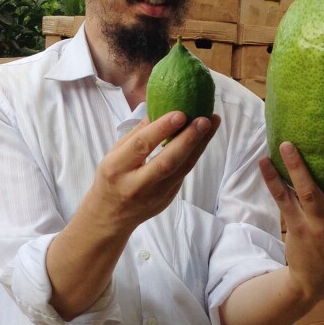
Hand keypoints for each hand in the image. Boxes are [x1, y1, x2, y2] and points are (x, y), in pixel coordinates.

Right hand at [82, 111, 220, 232]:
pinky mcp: (167, 199)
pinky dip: (194, 154)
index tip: (180, 113)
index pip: (141, 146)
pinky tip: (203, 138)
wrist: (111, 216)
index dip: (162, 129)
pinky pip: (183, 174)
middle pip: (167, 162)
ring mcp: (154, 195)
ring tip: (212, 123)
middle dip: (188, 139)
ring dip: (199, 145)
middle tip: (204, 119)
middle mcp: (136, 184)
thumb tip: (159, 108)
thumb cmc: (111, 177)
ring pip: (182, 169)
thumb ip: (136, 134)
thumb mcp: (114, 154)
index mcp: (117, 168)